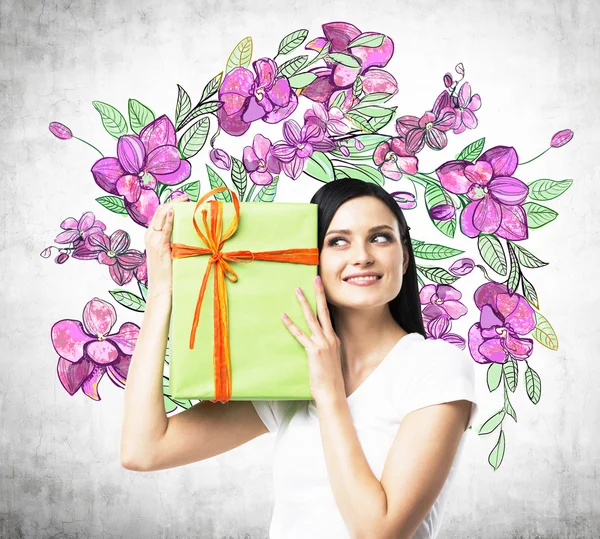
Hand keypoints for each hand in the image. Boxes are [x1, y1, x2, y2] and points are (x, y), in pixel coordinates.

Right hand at [144, 193, 188, 299]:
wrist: (161, 288)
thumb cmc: (168, 272)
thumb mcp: (170, 252)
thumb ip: (174, 240)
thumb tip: (187, 232)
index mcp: (151, 235)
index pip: (159, 213)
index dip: (171, 203)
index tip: (183, 198)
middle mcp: (150, 235)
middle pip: (159, 211)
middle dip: (173, 201)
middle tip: (186, 196)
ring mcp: (153, 241)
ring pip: (160, 216)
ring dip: (173, 206)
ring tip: (184, 201)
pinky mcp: (159, 247)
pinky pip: (164, 230)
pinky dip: (168, 220)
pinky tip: (174, 212)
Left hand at [281, 276, 344, 402]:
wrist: (332, 392)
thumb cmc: (330, 378)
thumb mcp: (330, 359)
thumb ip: (325, 348)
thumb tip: (317, 343)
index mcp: (334, 338)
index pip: (328, 315)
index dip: (324, 300)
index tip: (320, 287)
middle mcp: (330, 338)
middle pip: (323, 310)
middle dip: (319, 293)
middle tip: (315, 279)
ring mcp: (322, 343)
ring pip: (311, 318)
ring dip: (304, 303)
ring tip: (297, 291)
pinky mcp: (313, 351)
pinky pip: (300, 335)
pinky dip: (291, 325)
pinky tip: (284, 316)